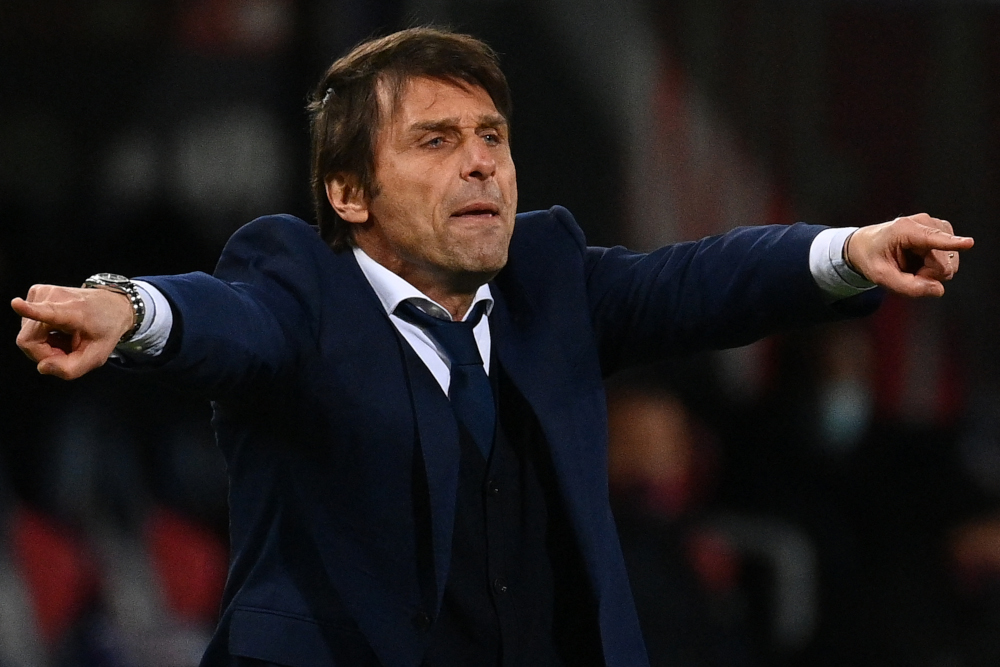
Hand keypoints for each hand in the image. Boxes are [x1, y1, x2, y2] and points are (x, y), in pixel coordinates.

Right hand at [11, 284, 134, 379]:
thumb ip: (71, 369)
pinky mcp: (36, 292)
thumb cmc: (105, 330)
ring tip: (67, 337)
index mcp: (73, 312)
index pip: (48, 312)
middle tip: (68, 350)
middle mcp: (54, 298)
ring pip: (27, 336)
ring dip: (46, 344)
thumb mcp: (97, 356)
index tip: (16, 304)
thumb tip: (42, 366)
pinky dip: (43, 335)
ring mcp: (42, 292)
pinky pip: (28, 327)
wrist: (113, 305)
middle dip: (46, 354)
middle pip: (29, 341)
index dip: (29, 310)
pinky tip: (60, 330)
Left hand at [845, 213, 973, 297]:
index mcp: (904, 230)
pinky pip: (949, 260)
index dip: (951, 242)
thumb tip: (939, 290)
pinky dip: (934, 267)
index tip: (968, 243)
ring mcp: (937, 226)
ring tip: (911, 265)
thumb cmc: (873, 259)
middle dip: (927, 276)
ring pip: (949, 264)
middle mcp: (925, 223)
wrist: (868, 245)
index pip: (932, 239)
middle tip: (905, 272)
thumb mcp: (880, 277)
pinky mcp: (944, 231)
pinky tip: (920, 260)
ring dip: (931, 272)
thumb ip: (907, 287)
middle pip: (943, 265)